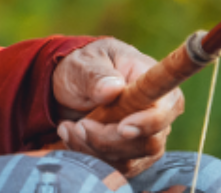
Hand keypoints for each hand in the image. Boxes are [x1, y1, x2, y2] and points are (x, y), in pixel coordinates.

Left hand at [52, 37, 182, 175]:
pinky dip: (88, 155)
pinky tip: (71, 136)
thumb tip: (112, 88)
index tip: (123, 128)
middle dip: (107, 139)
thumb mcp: (83, 63)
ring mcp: (148, 139)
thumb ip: (96, 75)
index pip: (163, 111)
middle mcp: (159, 117)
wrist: (72, 87)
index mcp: (156, 88)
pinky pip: (116, 168)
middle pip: (148, 143)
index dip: (147, 123)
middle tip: (78, 125)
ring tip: (67, 127)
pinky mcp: (133, 156)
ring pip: (130, 160)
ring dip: (92, 148)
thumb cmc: (84, 69)